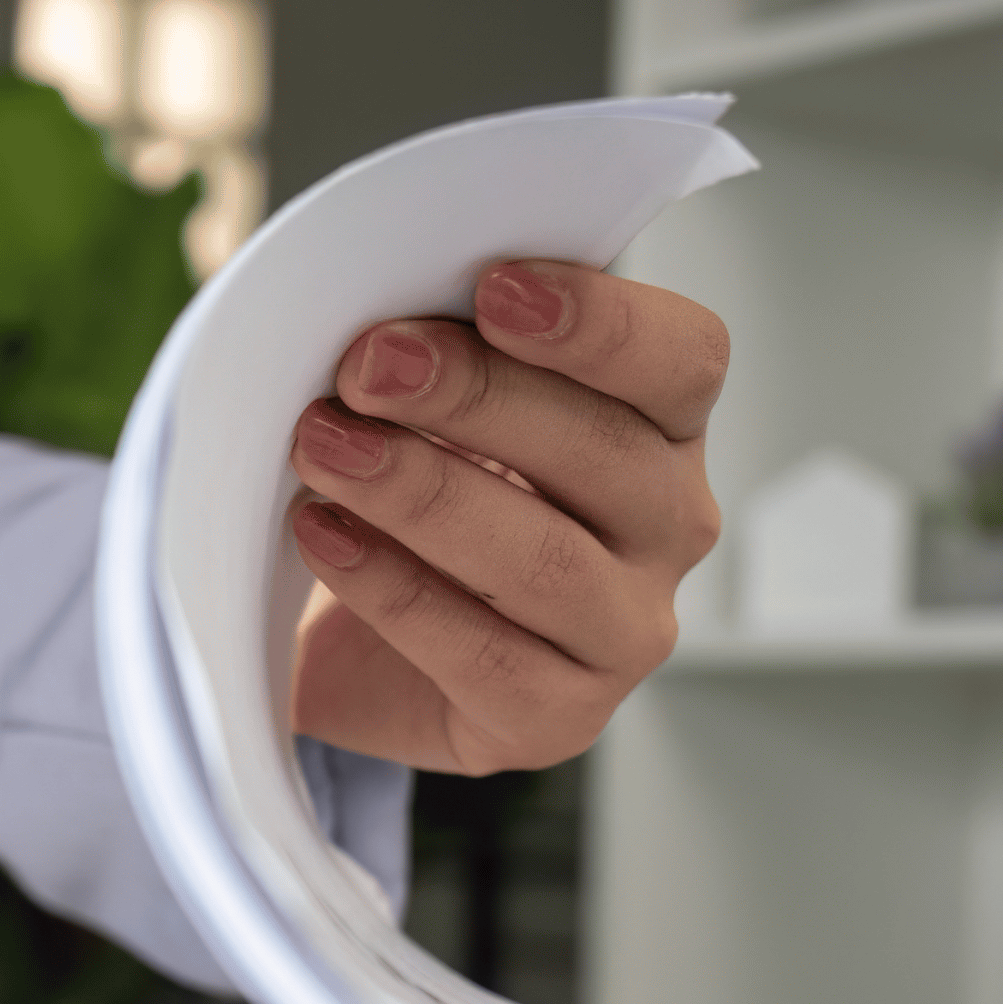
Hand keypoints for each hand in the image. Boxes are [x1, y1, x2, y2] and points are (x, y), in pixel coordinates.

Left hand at [283, 262, 726, 773]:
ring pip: (542, 559)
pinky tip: (323, 537)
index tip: (492, 287)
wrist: (361, 648)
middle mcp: (669, 526)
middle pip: (601, 451)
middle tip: (366, 366)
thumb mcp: (433, 408)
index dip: (598, 322)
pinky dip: (392, 589)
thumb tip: (381, 312)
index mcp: (663, 425)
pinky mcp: (560, 716)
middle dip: (472, 397)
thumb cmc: (414, 497)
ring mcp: (626, 630)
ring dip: (421, 493)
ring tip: (321, 448)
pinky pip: (483, 654)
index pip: (681, 360)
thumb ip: (441, 350)